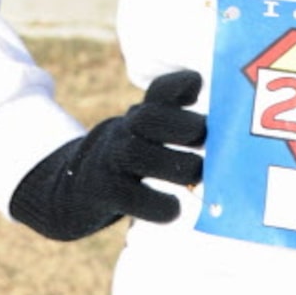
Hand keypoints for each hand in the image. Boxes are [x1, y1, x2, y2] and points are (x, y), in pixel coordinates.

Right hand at [9, 70, 205, 240]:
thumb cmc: (127, 161)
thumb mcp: (146, 135)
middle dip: (182, 126)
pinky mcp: (101, 193)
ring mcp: (109, 161)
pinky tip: (174, 209)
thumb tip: (223, 133)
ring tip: (197, 174)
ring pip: (137, 155)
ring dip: (174, 164)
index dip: (179, 84)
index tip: (199, 85)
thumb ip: (178, 126)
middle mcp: (124, 132)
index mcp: (141, 116)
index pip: (160, 91)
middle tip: (205, 140)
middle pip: (148, 118)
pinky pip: (128, 196)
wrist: (72, 191)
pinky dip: (155, 204)